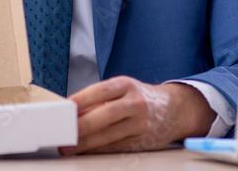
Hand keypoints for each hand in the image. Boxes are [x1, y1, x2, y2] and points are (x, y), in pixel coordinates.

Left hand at [59, 76, 214, 154]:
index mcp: (126, 85)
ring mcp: (140, 123)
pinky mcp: (142, 140)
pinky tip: (86, 151)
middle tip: (64, 134)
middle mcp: (135, 102)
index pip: (100, 91)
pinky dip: (99, 150)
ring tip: (69, 147)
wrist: (173, 109)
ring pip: (109, 135)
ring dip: (86, 143)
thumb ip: (99, 100)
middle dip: (81, 127)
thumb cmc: (140, 98)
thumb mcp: (123, 90)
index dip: (81, 100)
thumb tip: (72, 113)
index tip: (65, 109)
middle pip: (105, 115)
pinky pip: (116, 147)